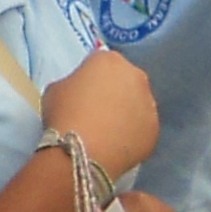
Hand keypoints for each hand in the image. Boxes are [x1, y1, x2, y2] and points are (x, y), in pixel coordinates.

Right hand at [40, 46, 157, 175]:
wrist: (82, 152)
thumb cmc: (63, 114)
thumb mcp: (55, 89)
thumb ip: (73, 83)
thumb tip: (81, 92)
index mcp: (109, 60)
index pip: (101, 62)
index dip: (90, 78)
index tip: (82, 94)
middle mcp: (135, 75)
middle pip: (125, 80)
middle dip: (114, 92)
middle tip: (97, 112)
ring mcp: (149, 103)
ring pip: (138, 104)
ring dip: (126, 113)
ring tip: (108, 132)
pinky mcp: (155, 129)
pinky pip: (142, 128)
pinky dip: (133, 134)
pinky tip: (117, 146)